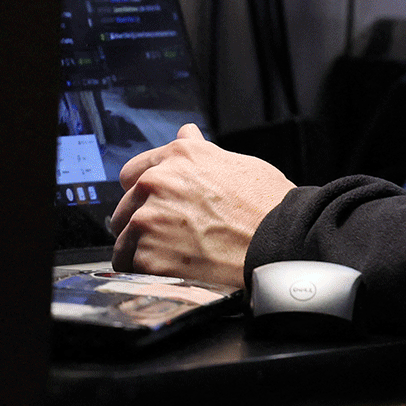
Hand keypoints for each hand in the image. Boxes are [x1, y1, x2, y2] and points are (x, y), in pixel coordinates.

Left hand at [110, 123, 295, 287]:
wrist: (279, 242)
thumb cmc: (268, 204)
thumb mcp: (240, 164)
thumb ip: (203, 153)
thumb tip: (186, 135)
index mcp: (179, 156)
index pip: (134, 173)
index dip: (146, 192)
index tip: (156, 205)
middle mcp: (157, 182)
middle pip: (125, 208)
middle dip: (144, 221)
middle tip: (175, 236)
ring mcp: (148, 219)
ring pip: (125, 238)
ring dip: (143, 248)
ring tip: (176, 256)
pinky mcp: (146, 255)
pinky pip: (129, 265)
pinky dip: (146, 271)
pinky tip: (171, 271)